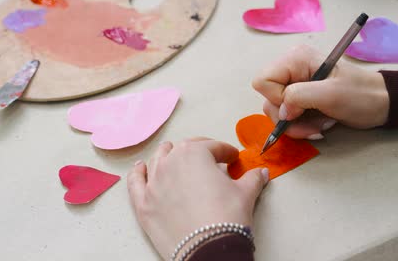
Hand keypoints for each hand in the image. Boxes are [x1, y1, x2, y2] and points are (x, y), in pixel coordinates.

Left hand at [127, 138, 268, 258]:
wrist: (208, 249)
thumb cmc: (227, 216)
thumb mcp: (246, 193)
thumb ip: (252, 178)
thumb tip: (261, 173)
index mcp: (195, 153)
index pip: (214, 147)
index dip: (227, 152)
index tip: (233, 159)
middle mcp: (170, 162)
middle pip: (184, 149)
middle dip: (200, 151)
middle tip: (212, 159)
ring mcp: (154, 183)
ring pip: (158, 160)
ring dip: (168, 156)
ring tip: (174, 155)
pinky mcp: (143, 204)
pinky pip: (136, 182)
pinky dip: (138, 173)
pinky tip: (140, 167)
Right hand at [252, 44, 389, 138]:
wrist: (381, 103)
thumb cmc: (360, 94)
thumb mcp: (331, 94)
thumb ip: (299, 97)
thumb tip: (282, 112)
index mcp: (295, 59)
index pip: (262, 81)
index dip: (276, 98)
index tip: (299, 106)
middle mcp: (291, 70)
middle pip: (268, 100)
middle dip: (289, 118)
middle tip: (313, 123)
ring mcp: (295, 85)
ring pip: (277, 112)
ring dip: (298, 125)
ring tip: (321, 123)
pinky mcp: (301, 100)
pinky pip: (288, 118)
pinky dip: (302, 126)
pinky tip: (321, 123)